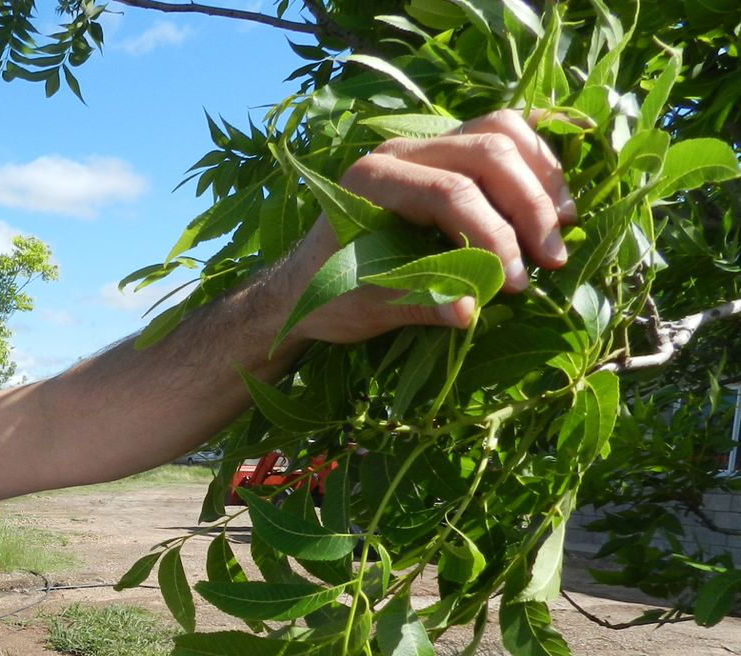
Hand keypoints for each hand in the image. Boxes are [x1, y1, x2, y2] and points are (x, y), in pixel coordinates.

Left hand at [284, 109, 575, 344]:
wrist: (305, 285)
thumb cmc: (330, 297)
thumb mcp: (368, 307)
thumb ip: (418, 301)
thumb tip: (468, 310)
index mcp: (371, 182)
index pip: (451, 192)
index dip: (491, 236)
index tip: (514, 284)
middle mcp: (398, 151)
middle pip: (486, 153)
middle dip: (528, 206)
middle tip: (552, 260)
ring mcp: (423, 146)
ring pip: (500, 132)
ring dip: (541, 177)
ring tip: (563, 226)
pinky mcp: (443, 153)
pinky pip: (499, 135)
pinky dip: (534, 159)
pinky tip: (557, 194)